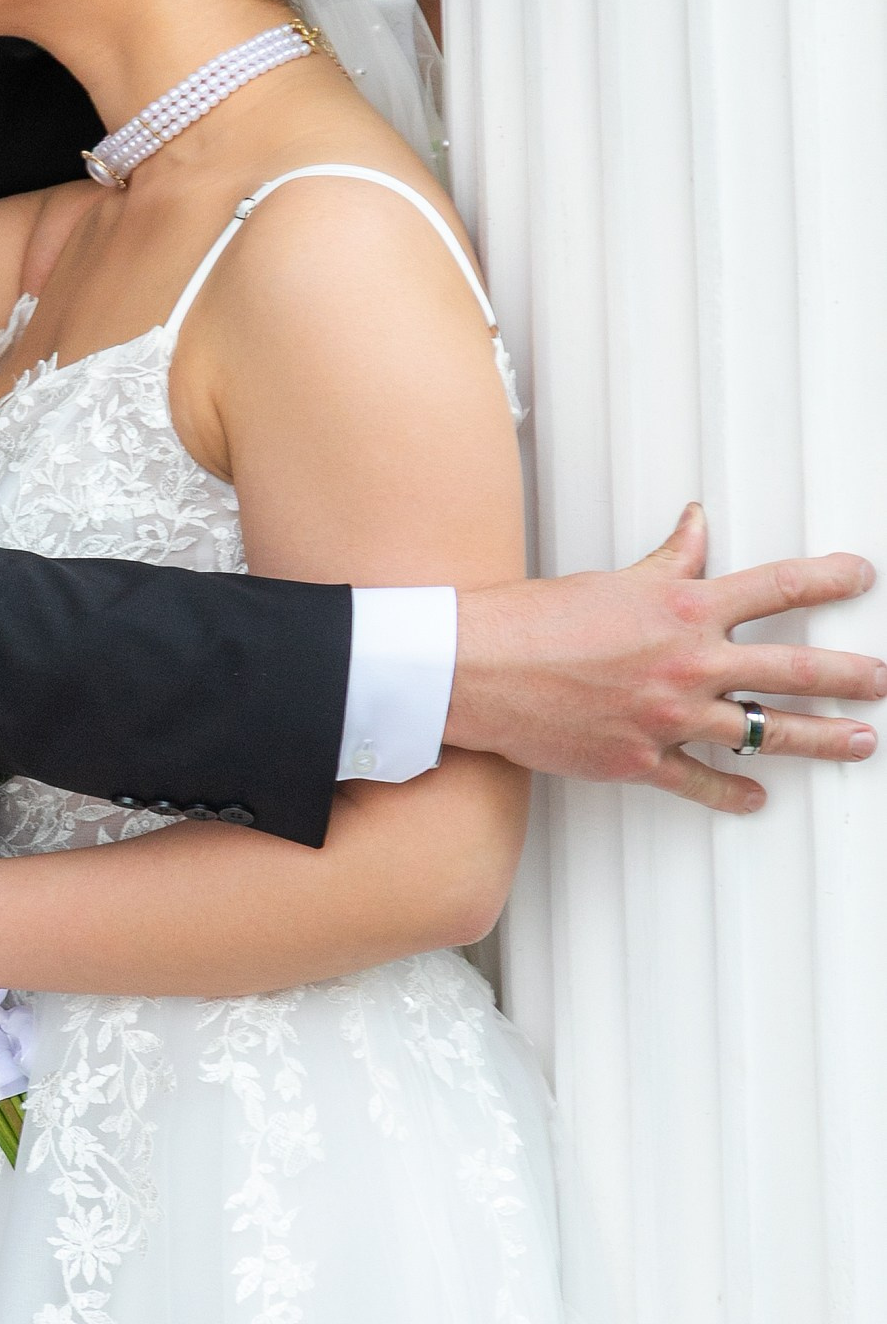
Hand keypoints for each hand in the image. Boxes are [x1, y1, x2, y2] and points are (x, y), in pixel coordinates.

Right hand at [448, 504, 883, 811]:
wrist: (478, 669)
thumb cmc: (535, 622)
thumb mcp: (614, 580)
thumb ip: (671, 560)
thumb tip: (697, 525)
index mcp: (684, 608)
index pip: (777, 588)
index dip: (829, 581)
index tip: (864, 577)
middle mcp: (687, 663)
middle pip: (794, 669)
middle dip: (853, 676)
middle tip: (886, 681)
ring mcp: (668, 716)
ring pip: (765, 731)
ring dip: (821, 738)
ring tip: (859, 741)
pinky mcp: (638, 759)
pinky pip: (700, 782)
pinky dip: (732, 793)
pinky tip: (757, 799)